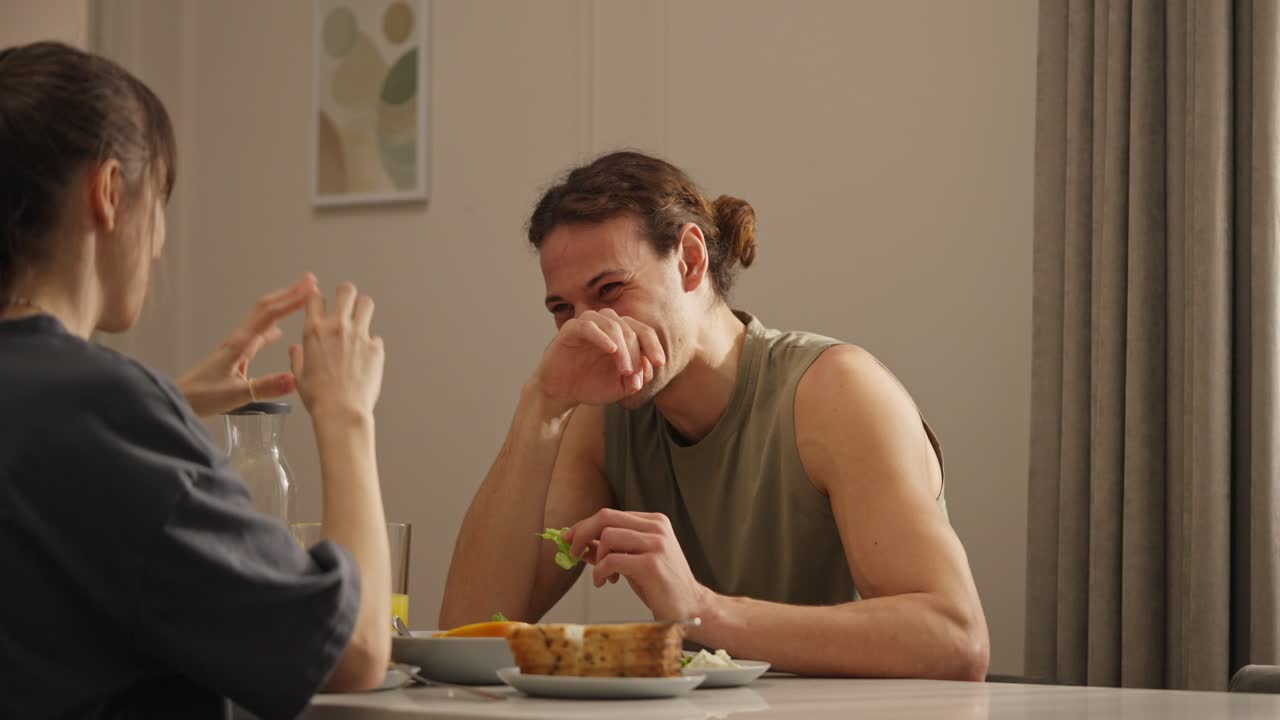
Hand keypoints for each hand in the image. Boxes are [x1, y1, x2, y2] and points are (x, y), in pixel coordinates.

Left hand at [177, 274, 316, 416]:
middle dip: (289, 293)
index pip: (270, 314)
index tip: (310, 288)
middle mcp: (239, 339)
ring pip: (263, 317)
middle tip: (310, 281)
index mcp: (241, 344)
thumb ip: (266, 386)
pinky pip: (258, 334)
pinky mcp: (235, 354)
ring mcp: (237, 345)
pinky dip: (272, 326)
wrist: (178, 400)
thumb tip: (294, 378)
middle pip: (266, 308)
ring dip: (282, 305)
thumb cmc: (202, 396)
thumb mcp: (236, 394)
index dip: (291, 300)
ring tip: (299, 297)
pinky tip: (278, 332)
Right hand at [290, 281, 384, 418]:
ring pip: (367, 304)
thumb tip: (296, 350)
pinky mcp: (376, 347)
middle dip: (346, 294)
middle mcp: (338, 327)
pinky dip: (372, 344)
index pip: (315, 297)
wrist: (341, 410)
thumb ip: (298, 358)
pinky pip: (376, 337)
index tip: (321, 301)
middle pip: (346, 291)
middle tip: (347, 302)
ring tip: (361, 319)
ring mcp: (359, 335)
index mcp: (314, 331)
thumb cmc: (319, 397)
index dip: (318, 298)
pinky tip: (367, 356)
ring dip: (363, 309)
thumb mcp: (299, 376)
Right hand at [534, 309, 665, 411]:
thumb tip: (647, 367)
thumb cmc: (591, 385)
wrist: (562, 392)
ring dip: (623, 348)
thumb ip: (637, 377)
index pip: (643, 331)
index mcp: (622, 334)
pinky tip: (611, 350)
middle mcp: (607, 324)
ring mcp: (589, 324)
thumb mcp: (621, 387)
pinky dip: (602, 337)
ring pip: (613, 325)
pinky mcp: (571, 329)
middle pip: (631, 329)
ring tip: (624, 369)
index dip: (654, 346)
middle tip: (632, 374)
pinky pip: (588, 326)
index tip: (659, 363)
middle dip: (636, 353)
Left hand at [564, 509, 711, 621]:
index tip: (570, 539)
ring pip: (607, 537)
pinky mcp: (651, 564)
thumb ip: (610, 550)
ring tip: (602, 576)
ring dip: (597, 559)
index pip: (610, 514)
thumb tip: (581, 544)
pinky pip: (612, 560)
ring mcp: (656, 544)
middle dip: (582, 534)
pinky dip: (601, 572)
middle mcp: (656, 528)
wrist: (690, 607)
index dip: (585, 525)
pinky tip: (606, 582)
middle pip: (605, 518)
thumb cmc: (661, 585)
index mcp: (654, 522)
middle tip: (573, 552)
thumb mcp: (633, 561)